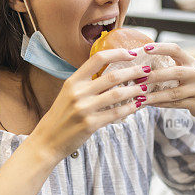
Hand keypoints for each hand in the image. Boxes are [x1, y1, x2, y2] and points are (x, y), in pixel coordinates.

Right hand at [29, 49, 148, 159]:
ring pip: (118, 94)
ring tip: (145, 88)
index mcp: (72, 81)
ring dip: (135, 90)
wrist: (47, 141)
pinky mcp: (90, 124)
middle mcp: (78, 92)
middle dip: (134, 72)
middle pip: (113, 76)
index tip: (132, 53)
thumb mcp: (68, 95)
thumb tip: (111, 75)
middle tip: (147, 70)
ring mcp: (84, 108)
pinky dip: (130, 108)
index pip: (98, 59)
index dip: (117, 53)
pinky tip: (137, 105)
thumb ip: (86, 84)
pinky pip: (116, 113)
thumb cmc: (60, 117)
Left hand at [137, 42, 194, 118]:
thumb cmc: (190, 85)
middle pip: (175, 72)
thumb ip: (169, 67)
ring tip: (139, 97)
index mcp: (192, 62)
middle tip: (137, 79)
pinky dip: (160, 104)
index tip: (145, 49)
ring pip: (174, 93)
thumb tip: (140, 66)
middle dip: (154, 76)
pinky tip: (149, 104)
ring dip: (154, 96)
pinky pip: (175, 104)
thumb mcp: (185, 72)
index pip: (176, 50)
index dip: (161, 48)